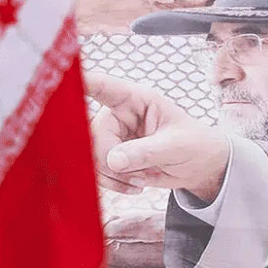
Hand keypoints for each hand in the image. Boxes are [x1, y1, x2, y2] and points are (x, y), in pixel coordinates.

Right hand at [86, 73, 230, 200]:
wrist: (199, 167)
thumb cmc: (194, 144)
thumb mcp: (175, 146)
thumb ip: (145, 151)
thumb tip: (113, 161)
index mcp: (136, 100)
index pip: (105, 88)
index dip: (85, 83)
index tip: (68, 81)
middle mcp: (119, 116)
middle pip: (93, 135)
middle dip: (109, 160)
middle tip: (135, 173)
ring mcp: (113, 137)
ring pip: (92, 157)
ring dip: (113, 176)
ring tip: (140, 179)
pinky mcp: (111, 157)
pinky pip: (97, 172)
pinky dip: (113, 184)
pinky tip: (135, 185)